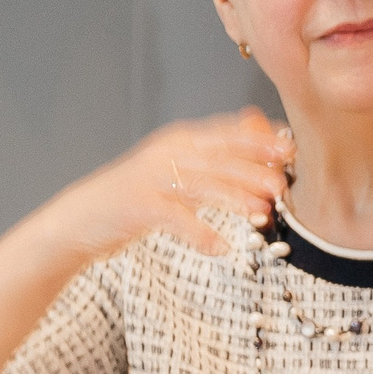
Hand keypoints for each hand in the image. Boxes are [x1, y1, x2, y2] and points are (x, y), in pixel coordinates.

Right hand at [43, 108, 290, 260]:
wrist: (81, 218)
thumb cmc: (139, 196)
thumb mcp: (178, 169)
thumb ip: (215, 155)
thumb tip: (259, 125)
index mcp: (180, 140)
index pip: (226, 134)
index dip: (259, 140)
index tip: (291, 148)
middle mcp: (166, 153)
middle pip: (217, 157)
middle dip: (253, 169)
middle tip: (282, 185)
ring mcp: (150, 177)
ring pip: (200, 185)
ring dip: (233, 199)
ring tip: (261, 214)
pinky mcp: (138, 205)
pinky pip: (175, 218)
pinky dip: (199, 234)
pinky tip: (222, 248)